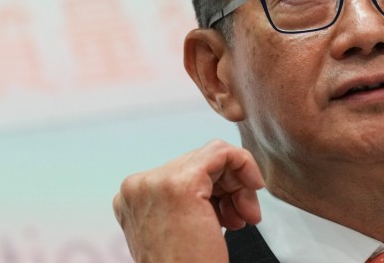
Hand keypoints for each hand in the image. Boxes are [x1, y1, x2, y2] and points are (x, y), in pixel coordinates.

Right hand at [113, 139, 264, 262]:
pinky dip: (244, 166)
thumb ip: (181, 201)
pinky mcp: (181, 184)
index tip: (230, 215)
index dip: (212, 190)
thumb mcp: (175, 231)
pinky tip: (253, 190)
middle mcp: (136, 186)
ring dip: (237, 186)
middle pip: (196, 162)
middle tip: (242, 218)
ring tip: (243, 219)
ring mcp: (155, 183)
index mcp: (130, 197)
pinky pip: (221, 152)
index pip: (179, 169)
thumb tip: (215, 176)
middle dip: (227, 188)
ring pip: (211, 156)